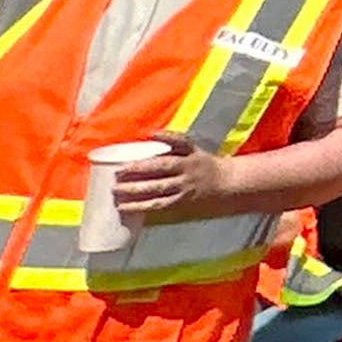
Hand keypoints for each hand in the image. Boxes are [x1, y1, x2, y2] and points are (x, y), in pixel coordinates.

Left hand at [106, 144, 234, 226]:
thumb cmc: (201, 163)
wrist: (225, 183)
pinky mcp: (180, 202)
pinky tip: (125, 207)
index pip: (172, 150)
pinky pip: (158, 205)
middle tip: (117, 174)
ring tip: (116, 192)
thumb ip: (173, 141)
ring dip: (136, 191)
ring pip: (157, 190)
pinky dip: (141, 206)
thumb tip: (150, 134)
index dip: (160, 144)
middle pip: (160, 171)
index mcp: (189, 156)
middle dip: (138, 172)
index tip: (145, 141)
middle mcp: (186, 172)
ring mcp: (183, 188)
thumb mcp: (192, 148)